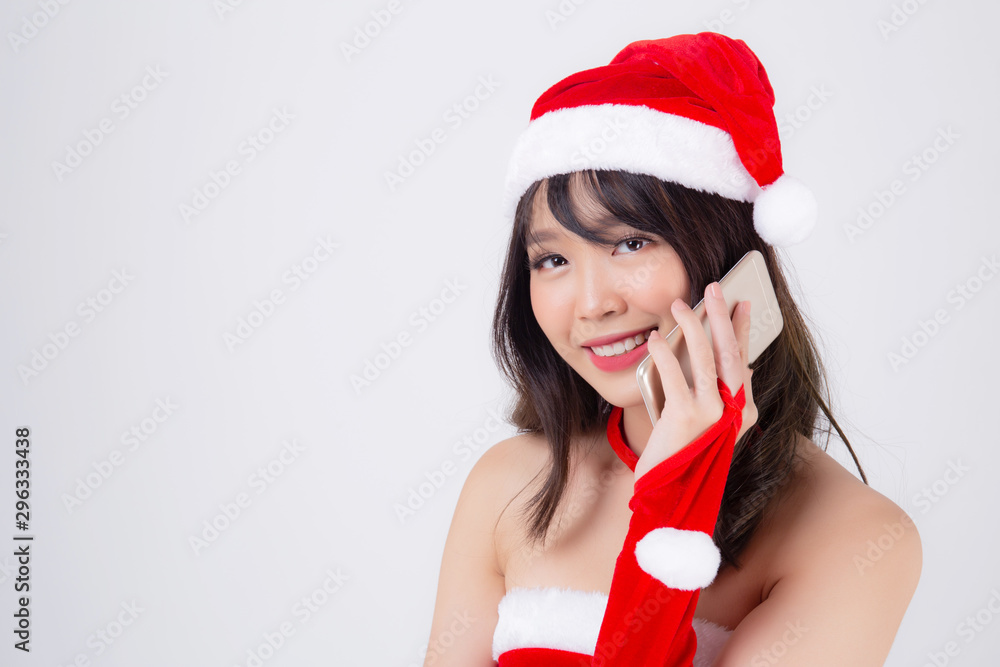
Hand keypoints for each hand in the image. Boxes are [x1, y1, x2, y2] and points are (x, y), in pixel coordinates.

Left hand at [633, 282, 758, 481]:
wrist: (671, 497)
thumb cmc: (685, 459)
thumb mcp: (706, 427)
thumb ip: (715, 397)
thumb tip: (713, 361)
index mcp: (743, 413)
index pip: (744, 361)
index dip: (742, 330)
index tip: (740, 304)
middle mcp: (735, 411)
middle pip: (732, 352)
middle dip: (723, 316)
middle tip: (715, 288)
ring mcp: (714, 414)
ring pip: (707, 357)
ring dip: (693, 325)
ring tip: (680, 304)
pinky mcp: (687, 417)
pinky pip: (675, 375)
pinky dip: (664, 352)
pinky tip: (654, 339)